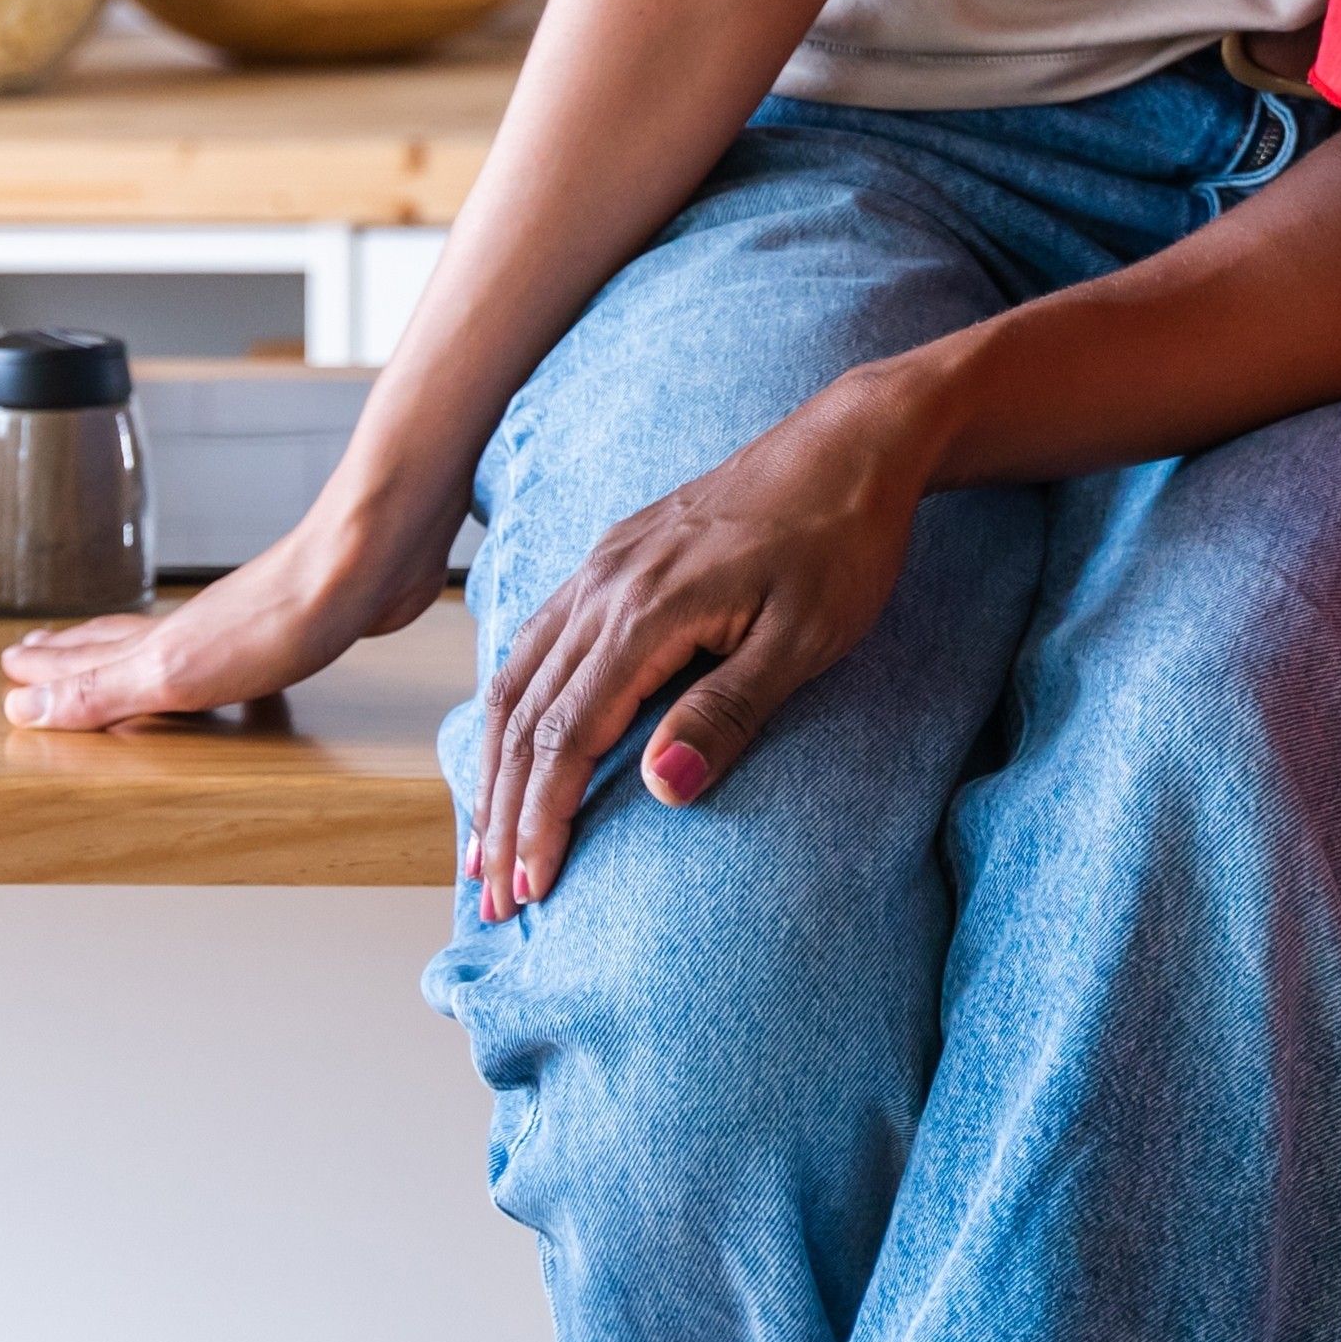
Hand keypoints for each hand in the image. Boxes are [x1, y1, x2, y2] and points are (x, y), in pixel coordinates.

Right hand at [1, 502, 453, 732]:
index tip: (10, 669)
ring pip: (171, 643)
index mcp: (158, 644)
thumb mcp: (172, 672)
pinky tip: (232, 663)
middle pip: (118, 642)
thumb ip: (99, 691)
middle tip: (33, 652)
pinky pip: (233, 652)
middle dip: (73, 654)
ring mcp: (241, 623)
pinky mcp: (293, 627)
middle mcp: (192, 628)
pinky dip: (213, 662)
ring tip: (111, 653)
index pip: (86, 659)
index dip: (47, 670)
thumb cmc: (280, 618)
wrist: (367, 564)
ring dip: (134, 653)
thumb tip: (21, 710)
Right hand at [455, 367, 946, 917]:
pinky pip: (537, 639)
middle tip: (490, 899)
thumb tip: (661, 789)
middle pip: (526, 717)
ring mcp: (603, 566)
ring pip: (517, 677)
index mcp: (647, 612)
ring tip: (486, 840)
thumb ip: (730, 712)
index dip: (542, 820)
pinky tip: (512, 742)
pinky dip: (513, 705)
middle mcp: (604, 587)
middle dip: (503, 813)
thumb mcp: (806, 638)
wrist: (853, 442)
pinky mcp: (614, 556)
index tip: (530, 892)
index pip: (566, 738)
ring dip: (494, 765)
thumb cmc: (842, 542)